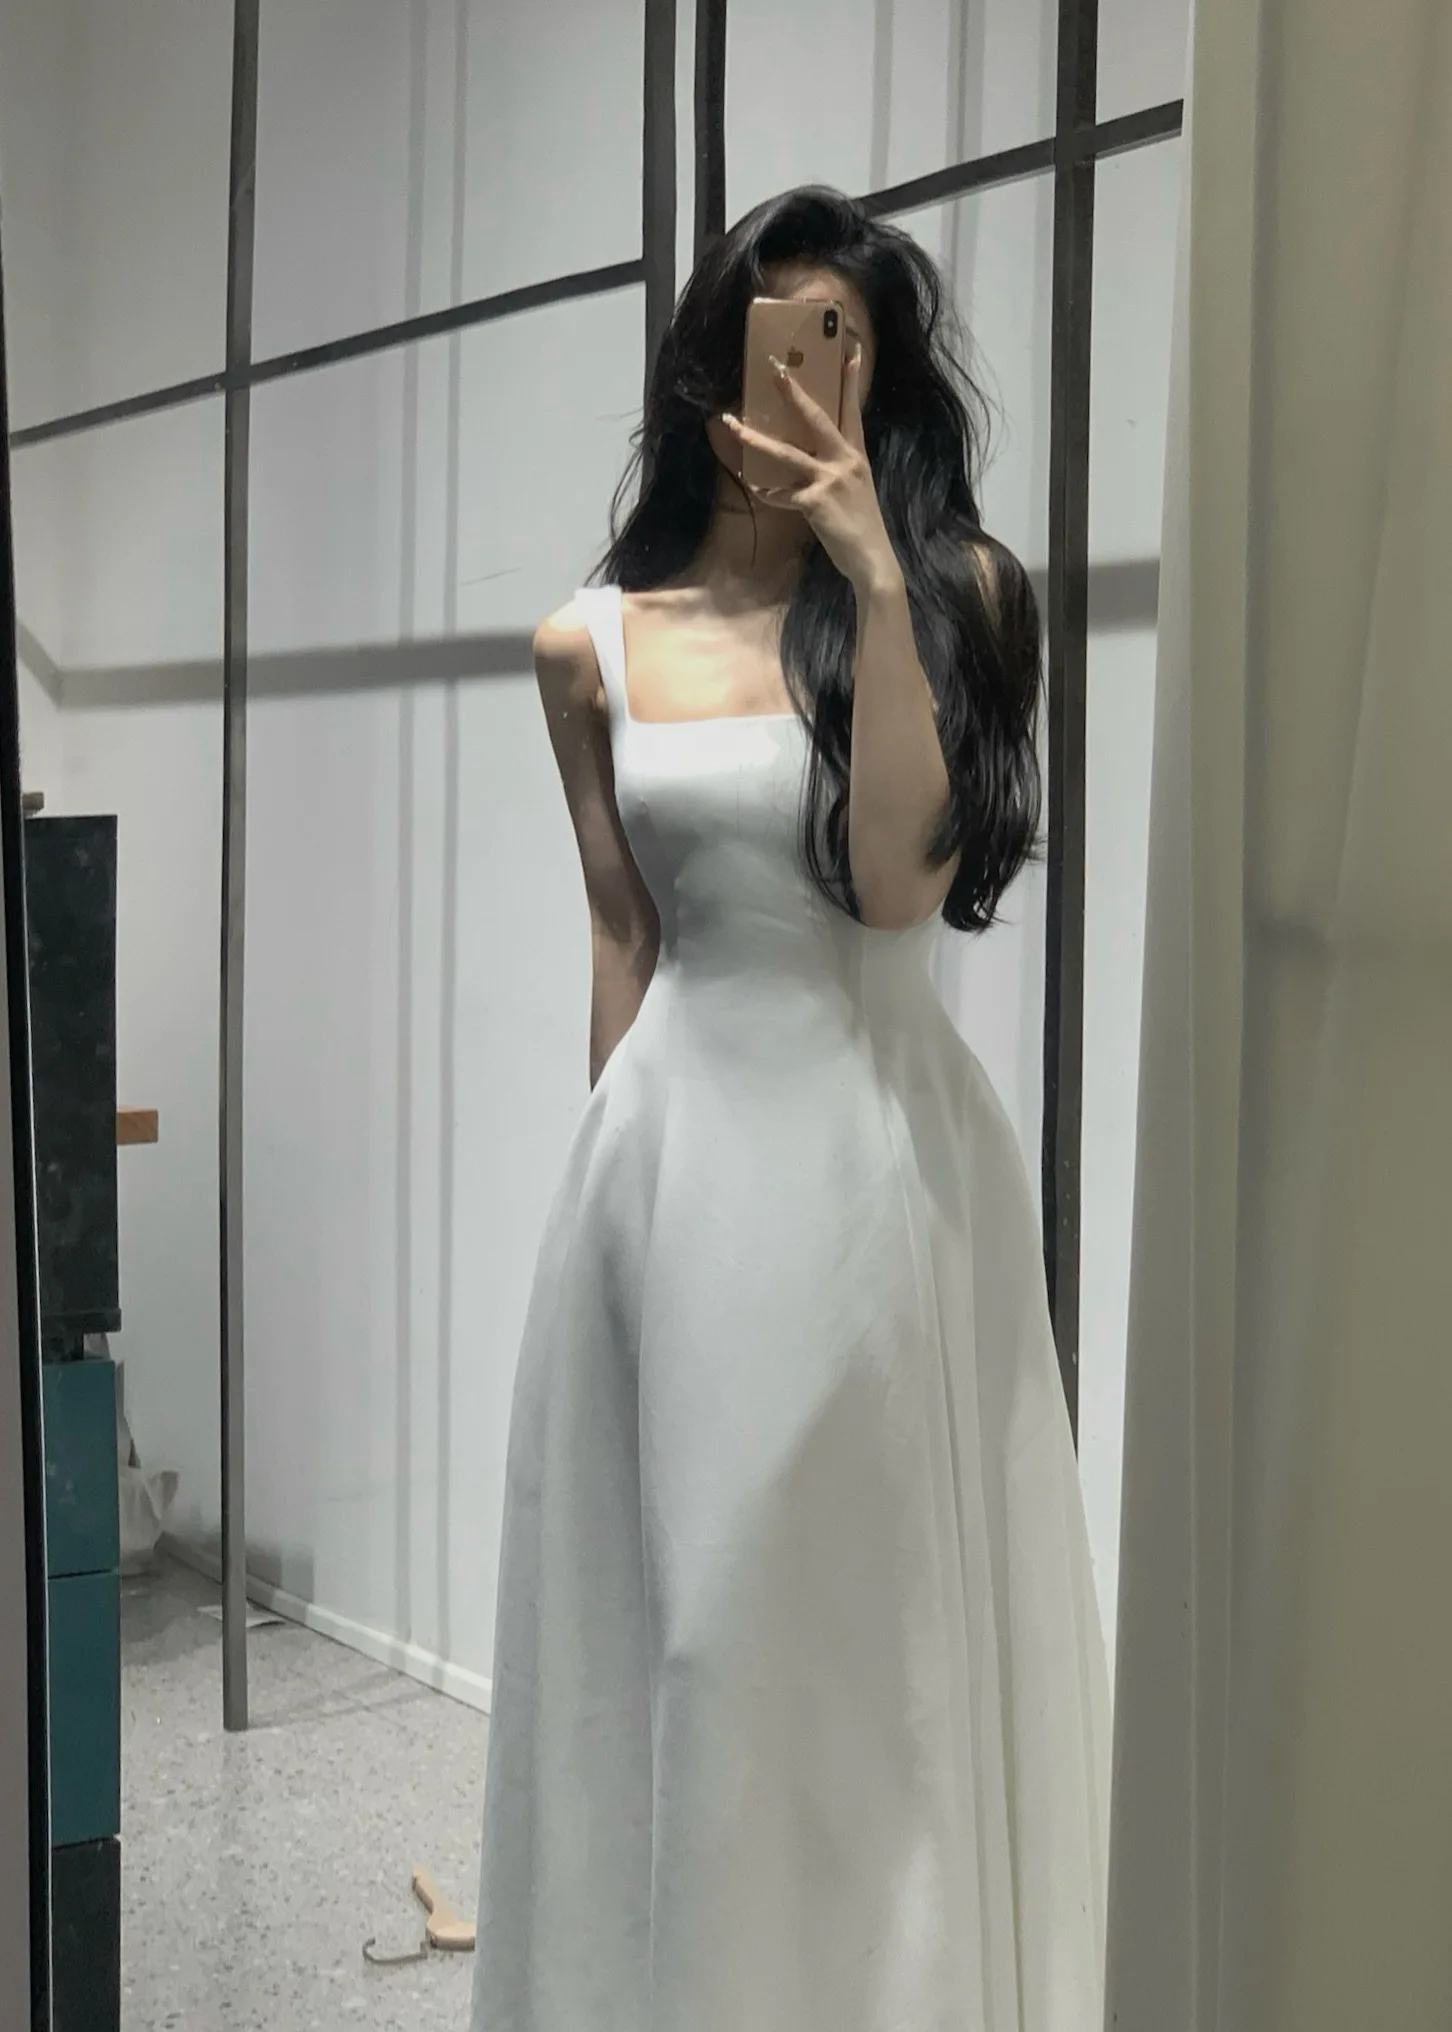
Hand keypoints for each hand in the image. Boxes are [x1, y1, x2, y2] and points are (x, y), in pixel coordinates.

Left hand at [722, 348, 901, 594]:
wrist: (872, 558)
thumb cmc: (862, 526)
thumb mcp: (857, 488)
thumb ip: (838, 470)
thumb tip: (814, 460)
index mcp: (855, 456)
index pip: (852, 412)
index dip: (850, 383)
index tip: (848, 354)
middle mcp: (844, 461)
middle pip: (815, 419)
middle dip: (793, 393)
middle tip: (776, 370)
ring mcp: (829, 480)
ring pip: (786, 453)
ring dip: (756, 439)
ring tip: (734, 425)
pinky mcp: (814, 502)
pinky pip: (782, 494)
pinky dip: (768, 492)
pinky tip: (756, 488)